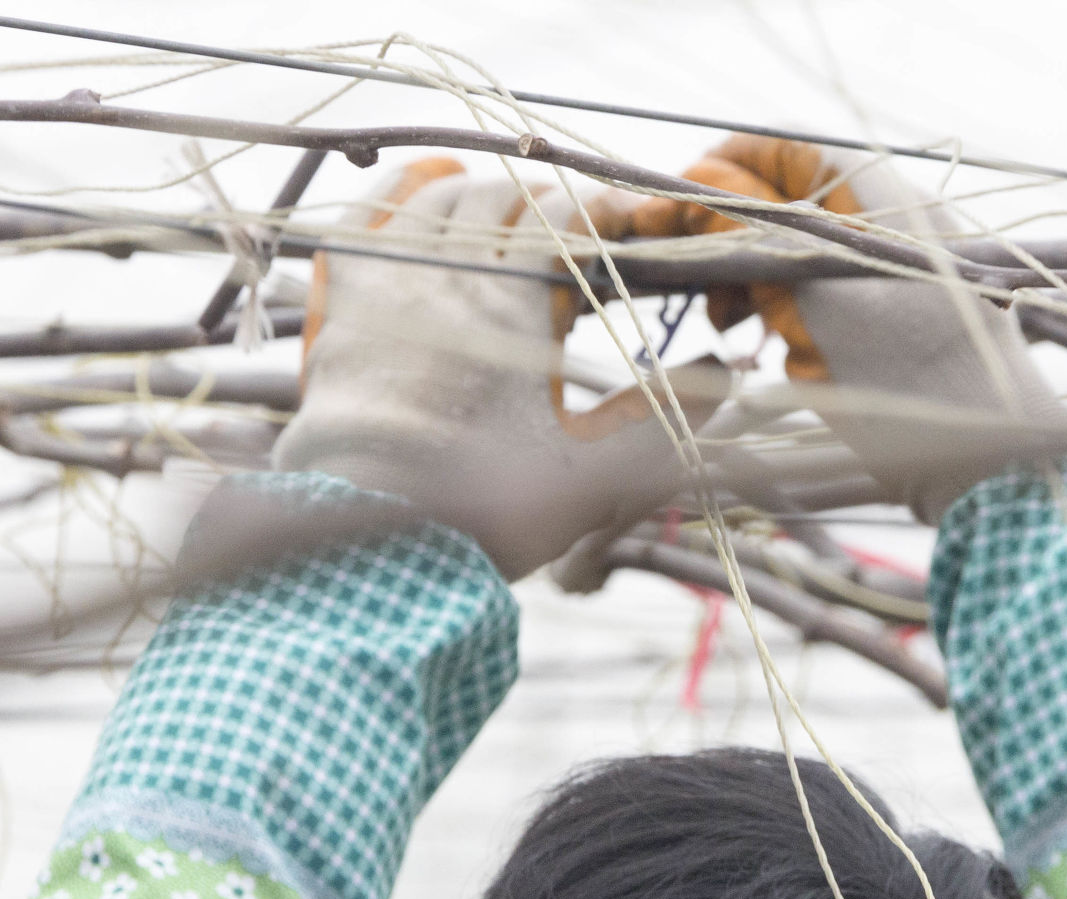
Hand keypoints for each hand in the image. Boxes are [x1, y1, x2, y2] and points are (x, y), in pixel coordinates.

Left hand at [277, 160, 726, 579]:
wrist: (369, 538)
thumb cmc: (483, 511)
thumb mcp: (590, 476)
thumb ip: (658, 421)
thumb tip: (723, 377)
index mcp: (512, 306)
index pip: (565, 220)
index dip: (603, 216)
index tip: (625, 234)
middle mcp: (447, 275)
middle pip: (505, 196)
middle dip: (548, 202)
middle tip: (576, 232)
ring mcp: (387, 281)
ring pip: (441, 197)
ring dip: (485, 194)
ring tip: (513, 216)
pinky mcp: (343, 300)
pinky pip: (367, 213)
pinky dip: (403, 193)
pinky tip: (429, 195)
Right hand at [626, 137, 1066, 521]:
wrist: (993, 468)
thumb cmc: (909, 388)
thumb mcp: (815, 308)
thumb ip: (755, 241)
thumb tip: (700, 195)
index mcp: (887, 201)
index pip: (793, 150)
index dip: (729, 169)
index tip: (679, 209)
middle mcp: (903, 223)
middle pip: (798, 202)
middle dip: (738, 239)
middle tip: (708, 296)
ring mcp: (911, 270)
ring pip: (811, 252)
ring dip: (762, 283)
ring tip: (738, 331)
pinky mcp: (913, 317)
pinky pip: (837, 294)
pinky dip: (797, 315)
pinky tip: (778, 354)